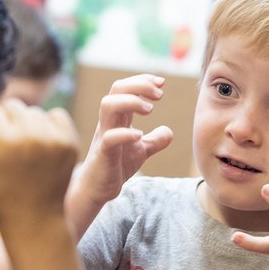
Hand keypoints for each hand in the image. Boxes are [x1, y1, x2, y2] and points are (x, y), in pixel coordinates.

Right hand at [0, 99, 78, 229]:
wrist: (35, 221)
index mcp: (0, 142)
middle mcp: (28, 135)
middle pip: (12, 106)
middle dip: (6, 123)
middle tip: (6, 148)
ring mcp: (53, 138)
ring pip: (33, 111)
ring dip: (26, 125)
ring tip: (23, 150)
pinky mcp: (70, 142)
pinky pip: (56, 115)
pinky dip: (48, 126)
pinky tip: (40, 146)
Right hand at [68, 74, 173, 230]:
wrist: (99, 189)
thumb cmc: (116, 166)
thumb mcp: (141, 151)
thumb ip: (155, 140)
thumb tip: (169, 131)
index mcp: (117, 118)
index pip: (125, 88)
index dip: (142, 80)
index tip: (161, 83)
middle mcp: (109, 122)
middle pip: (117, 89)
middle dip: (139, 86)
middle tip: (159, 95)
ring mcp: (104, 136)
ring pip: (108, 105)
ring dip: (131, 102)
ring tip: (150, 110)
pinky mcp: (103, 154)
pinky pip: (109, 138)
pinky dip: (125, 133)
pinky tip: (140, 136)